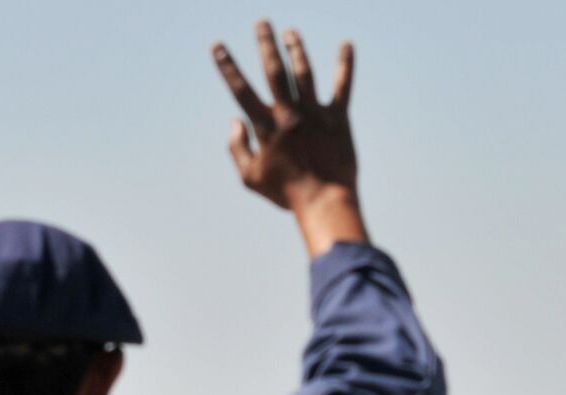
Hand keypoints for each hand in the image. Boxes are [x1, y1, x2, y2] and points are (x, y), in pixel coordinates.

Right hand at [212, 21, 366, 253]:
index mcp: (266, 127)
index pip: (241, 90)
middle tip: (262, 22)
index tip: (218, 46)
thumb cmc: (285, 193)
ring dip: (296, 48)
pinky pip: (342, 86)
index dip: (227, 66)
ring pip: (304, 72)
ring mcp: (315, 113)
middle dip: (265, 43)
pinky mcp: (339, 118)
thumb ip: (237, 148)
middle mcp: (290, 113)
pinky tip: (347, 45)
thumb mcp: (250, 177)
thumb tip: (234, 121)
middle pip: (275, 70)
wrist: (324, 201)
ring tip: (290, 33)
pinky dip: (345, 65)